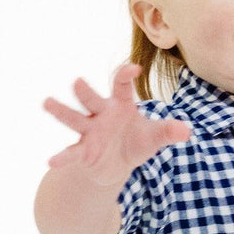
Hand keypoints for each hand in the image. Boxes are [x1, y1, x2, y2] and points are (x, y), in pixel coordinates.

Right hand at [42, 62, 191, 186]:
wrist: (119, 165)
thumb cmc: (136, 142)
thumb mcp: (154, 137)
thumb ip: (168, 131)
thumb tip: (186, 131)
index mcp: (120, 104)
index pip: (121, 85)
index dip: (126, 76)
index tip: (135, 68)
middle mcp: (101, 114)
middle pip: (92, 99)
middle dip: (85, 92)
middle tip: (77, 82)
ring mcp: (90, 131)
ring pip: (74, 118)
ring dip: (62, 111)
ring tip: (47, 102)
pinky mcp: (83, 151)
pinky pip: (72, 153)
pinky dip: (62, 157)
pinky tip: (51, 162)